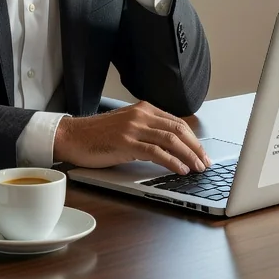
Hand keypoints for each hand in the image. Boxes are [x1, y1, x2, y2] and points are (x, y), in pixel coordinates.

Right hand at [53, 101, 211, 174]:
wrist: (73, 136)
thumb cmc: (97, 136)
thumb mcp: (126, 126)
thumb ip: (147, 130)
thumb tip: (172, 146)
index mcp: (143, 109)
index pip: (177, 122)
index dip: (193, 139)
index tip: (202, 152)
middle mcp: (141, 115)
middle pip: (178, 129)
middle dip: (196, 148)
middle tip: (205, 162)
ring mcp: (133, 127)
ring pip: (170, 139)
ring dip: (188, 155)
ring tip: (197, 168)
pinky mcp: (125, 142)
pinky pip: (155, 151)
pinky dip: (171, 161)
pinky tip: (180, 169)